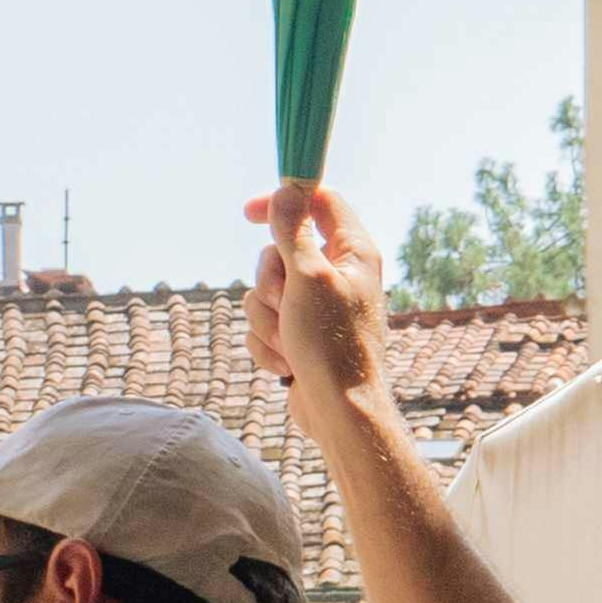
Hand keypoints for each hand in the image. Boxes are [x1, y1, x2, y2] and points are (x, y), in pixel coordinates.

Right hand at [242, 181, 387, 433]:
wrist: (338, 412)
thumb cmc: (331, 346)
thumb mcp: (308, 279)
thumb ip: (293, 232)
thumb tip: (285, 190)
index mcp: (352, 252)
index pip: (318, 202)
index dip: (283, 201)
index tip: (249, 214)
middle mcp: (336, 275)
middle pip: (279, 251)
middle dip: (269, 283)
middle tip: (285, 303)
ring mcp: (316, 307)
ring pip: (264, 291)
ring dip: (266, 319)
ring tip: (289, 341)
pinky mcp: (298, 334)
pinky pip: (263, 323)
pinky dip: (267, 343)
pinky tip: (287, 363)